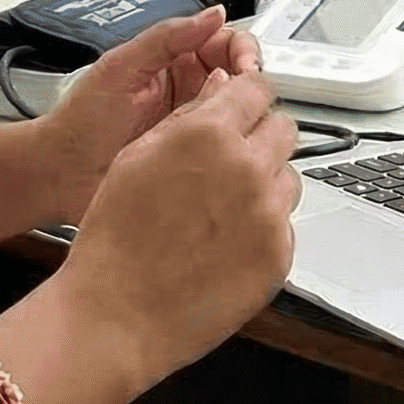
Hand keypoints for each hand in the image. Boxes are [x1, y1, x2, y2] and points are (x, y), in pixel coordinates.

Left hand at [36, 4, 262, 225]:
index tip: (245, 67)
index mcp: (172, 59)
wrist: (60, 171)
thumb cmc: (80, 120)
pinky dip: (232, 144)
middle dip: (250, 82)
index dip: (241, 50)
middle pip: (240, 76)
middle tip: (247, 96)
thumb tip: (211, 15)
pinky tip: (225, 146)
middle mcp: (187, 88)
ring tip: (233, 121)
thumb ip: (165, 38)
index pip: (224, 42)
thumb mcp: (120, 68)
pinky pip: (224, 145)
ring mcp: (192, 123)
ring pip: (237, 111)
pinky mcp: (192, 155)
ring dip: (243, 113)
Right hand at [57, 67, 299, 389]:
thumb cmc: (115, 238)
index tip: (243, 107)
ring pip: (288, 177)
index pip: (257, 88)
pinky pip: (285, 225)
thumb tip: (219, 90)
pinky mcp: (279, 256)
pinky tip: (226, 242)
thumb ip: (186, 117)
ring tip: (222, 209)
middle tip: (230, 160)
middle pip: (283, 129)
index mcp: (209, 134)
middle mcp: (247, 168)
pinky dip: (264, 227)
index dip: (247, 97)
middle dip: (260, 137)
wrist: (118, 314)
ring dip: (265, 182)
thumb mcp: (135, 156)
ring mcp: (269, 215)